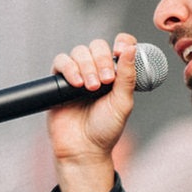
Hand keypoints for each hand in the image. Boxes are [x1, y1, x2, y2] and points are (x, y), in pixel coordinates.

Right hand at [48, 34, 137, 191]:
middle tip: (106, 81)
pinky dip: (69, 68)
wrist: (83, 149)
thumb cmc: (105, 129)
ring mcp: (78, 74)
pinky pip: (61, 62)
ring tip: (90, 88)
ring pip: (79, 51)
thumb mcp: (123, 103)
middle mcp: (97, 70)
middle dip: (102, 60)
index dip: (121, 42)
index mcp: (116, 73)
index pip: (120, 45)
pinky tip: (76, 83)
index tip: (121, 51)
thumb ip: (128, 76)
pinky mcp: (60, 81)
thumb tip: (132, 49)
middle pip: (97, 46)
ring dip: (86, 66)